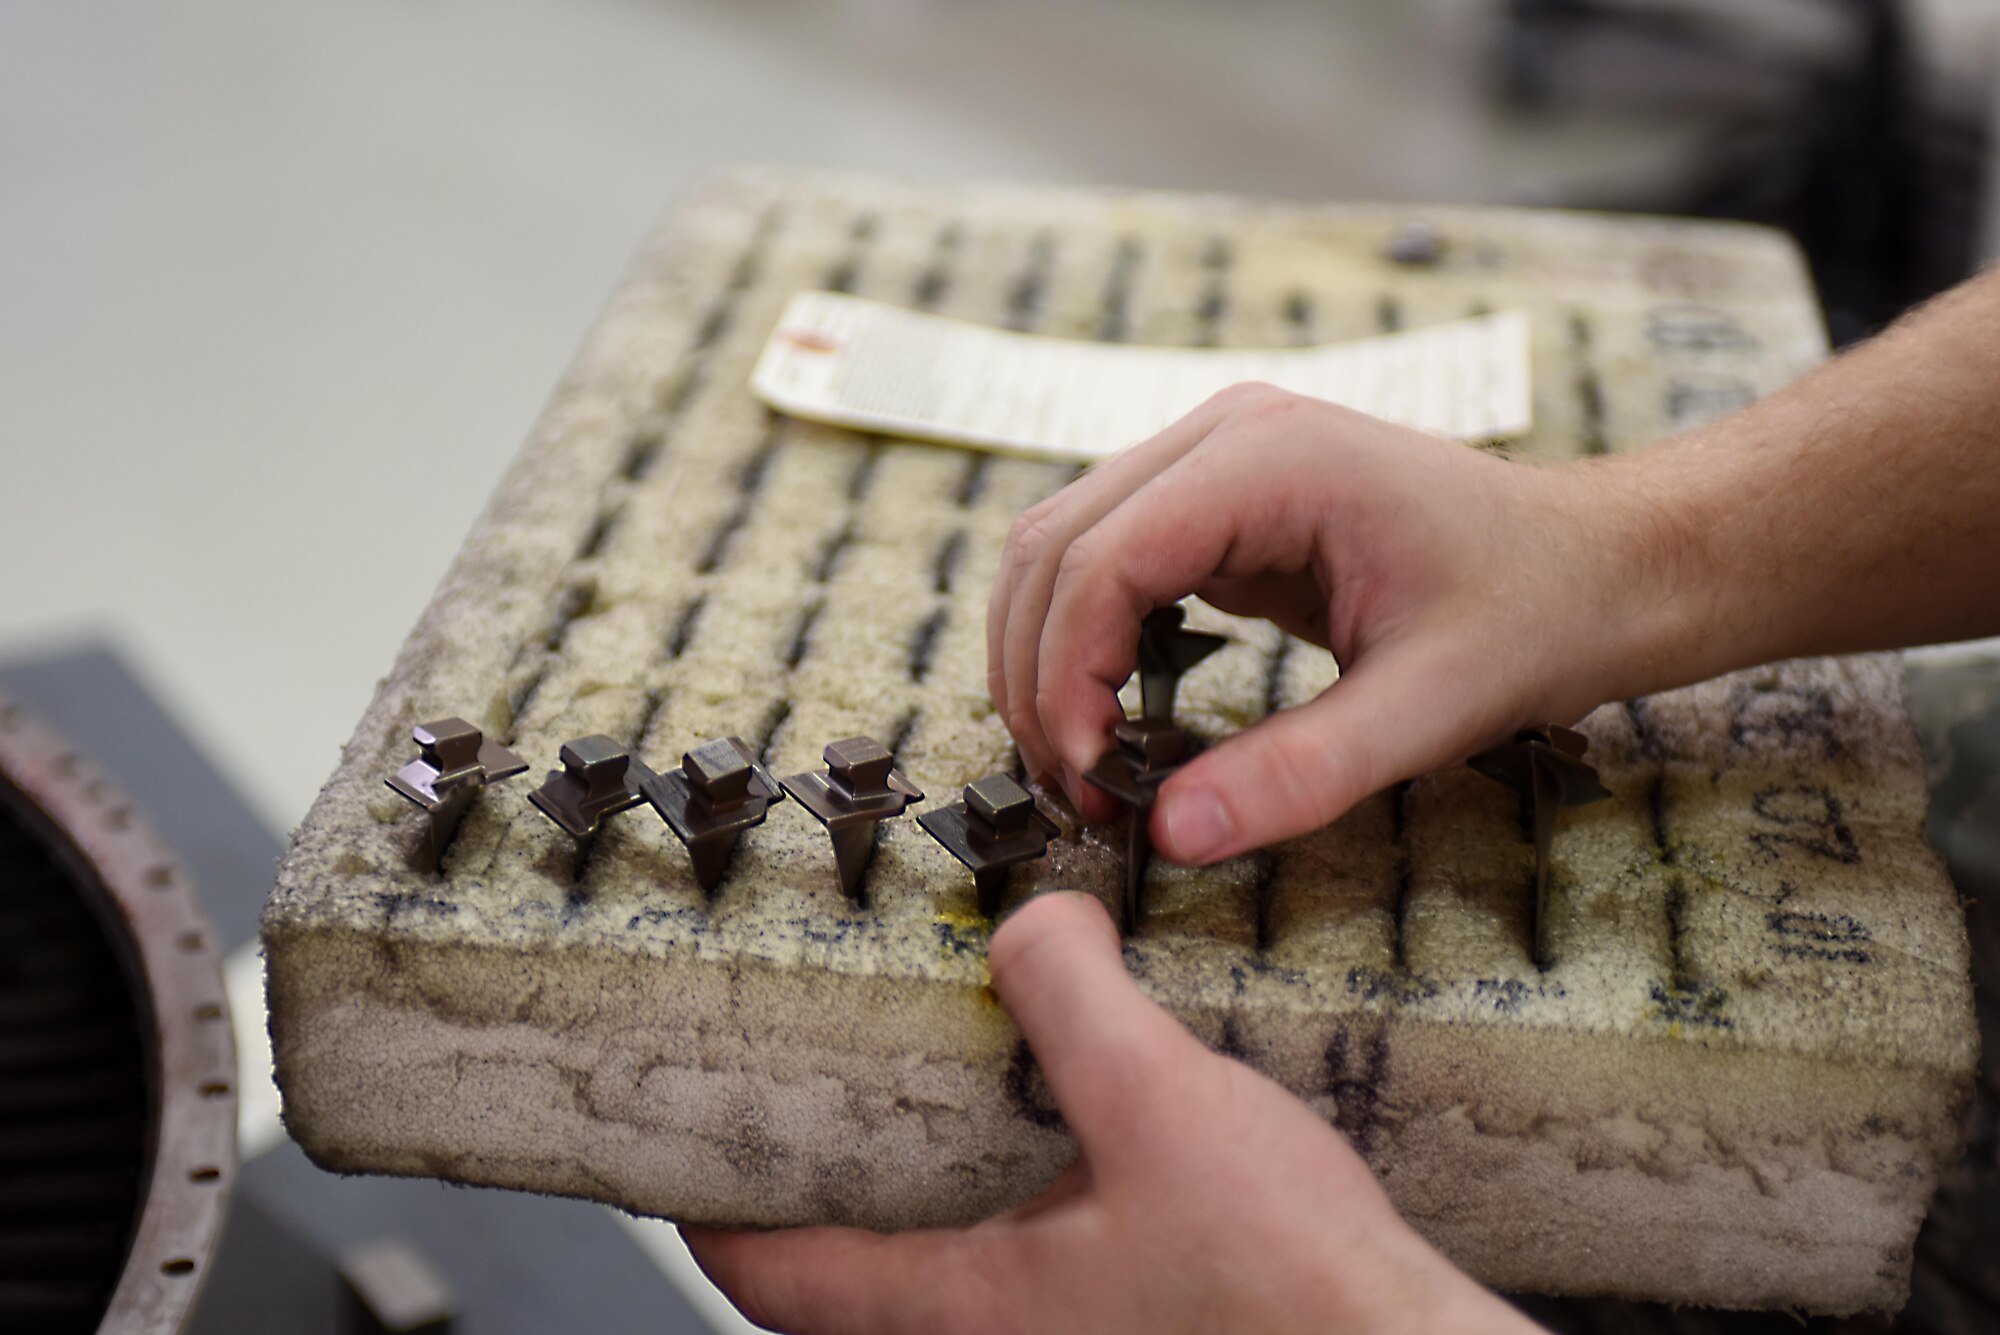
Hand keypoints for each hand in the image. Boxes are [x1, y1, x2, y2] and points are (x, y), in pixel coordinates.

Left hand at [683, 893, 1541, 1334]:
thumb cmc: (1288, 1288)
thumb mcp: (1161, 1103)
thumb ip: (1075, 997)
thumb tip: (1031, 922)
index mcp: (972, 1309)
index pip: (782, 1282)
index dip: (711, 1225)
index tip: (675, 1175)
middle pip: (846, 1302)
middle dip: (806, 1222)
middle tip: (796, 1136)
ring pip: (938, 1303)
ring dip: (906, 1227)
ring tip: (916, 1131)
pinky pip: (1019, 1296)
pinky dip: (996, 1234)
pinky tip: (1055, 1164)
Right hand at [987, 384, 1684, 863]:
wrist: (1599, 565)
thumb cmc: (1535, 613)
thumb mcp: (1429, 708)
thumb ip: (1300, 773)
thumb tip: (1172, 833)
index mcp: (1270, 458)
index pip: (1102, 558)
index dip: (1066, 675)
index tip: (1089, 778)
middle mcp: (1223, 437)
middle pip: (1054, 546)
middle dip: (1038, 673)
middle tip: (1075, 788)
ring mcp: (1215, 460)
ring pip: (1061, 550)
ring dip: (1047, 657)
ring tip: (1086, 764)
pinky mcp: (1219, 502)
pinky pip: (1108, 562)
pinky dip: (1084, 640)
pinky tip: (1112, 714)